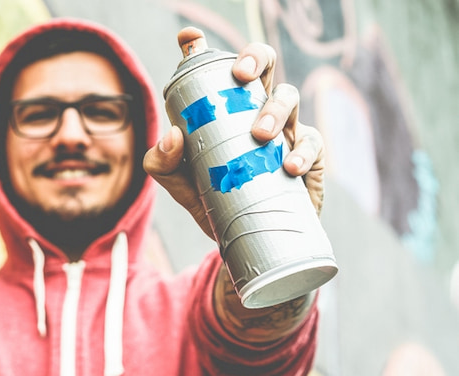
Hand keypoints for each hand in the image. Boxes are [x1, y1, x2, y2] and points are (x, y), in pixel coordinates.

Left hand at [143, 28, 325, 238]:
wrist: (243, 240)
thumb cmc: (210, 199)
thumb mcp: (178, 182)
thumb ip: (163, 161)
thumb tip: (172, 133)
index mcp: (222, 107)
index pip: (214, 68)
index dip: (200, 47)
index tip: (188, 38)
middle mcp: (254, 108)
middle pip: (263, 64)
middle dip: (254, 59)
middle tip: (240, 76)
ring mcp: (284, 129)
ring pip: (288, 97)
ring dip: (275, 109)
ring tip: (259, 134)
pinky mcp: (307, 156)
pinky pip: (312, 142)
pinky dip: (301, 152)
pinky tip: (288, 166)